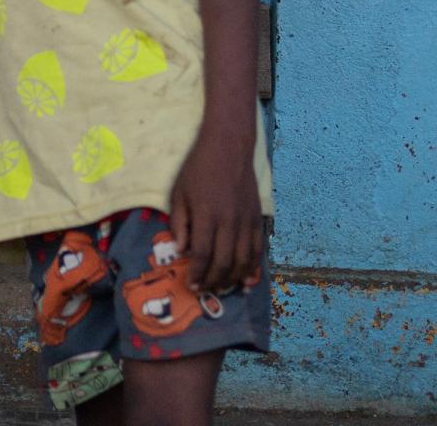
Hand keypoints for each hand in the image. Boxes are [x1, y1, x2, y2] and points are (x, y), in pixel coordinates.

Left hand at [168, 117, 266, 293]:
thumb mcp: (179, 193)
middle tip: (203, 289)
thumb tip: (181, 250)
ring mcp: (246, 221)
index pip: (202, 254)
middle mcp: (229, 221)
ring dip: (233, 279)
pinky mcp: (258, 218)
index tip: (191, 285)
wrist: (228, 147)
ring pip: (243, 261)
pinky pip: (258, 249)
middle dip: (212, 281)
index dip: (197, 273)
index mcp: (207, 215)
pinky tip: (245, 277)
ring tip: (221, 286)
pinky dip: (252, 267)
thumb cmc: (198, 169)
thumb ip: (179, 223)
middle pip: (224, 262)